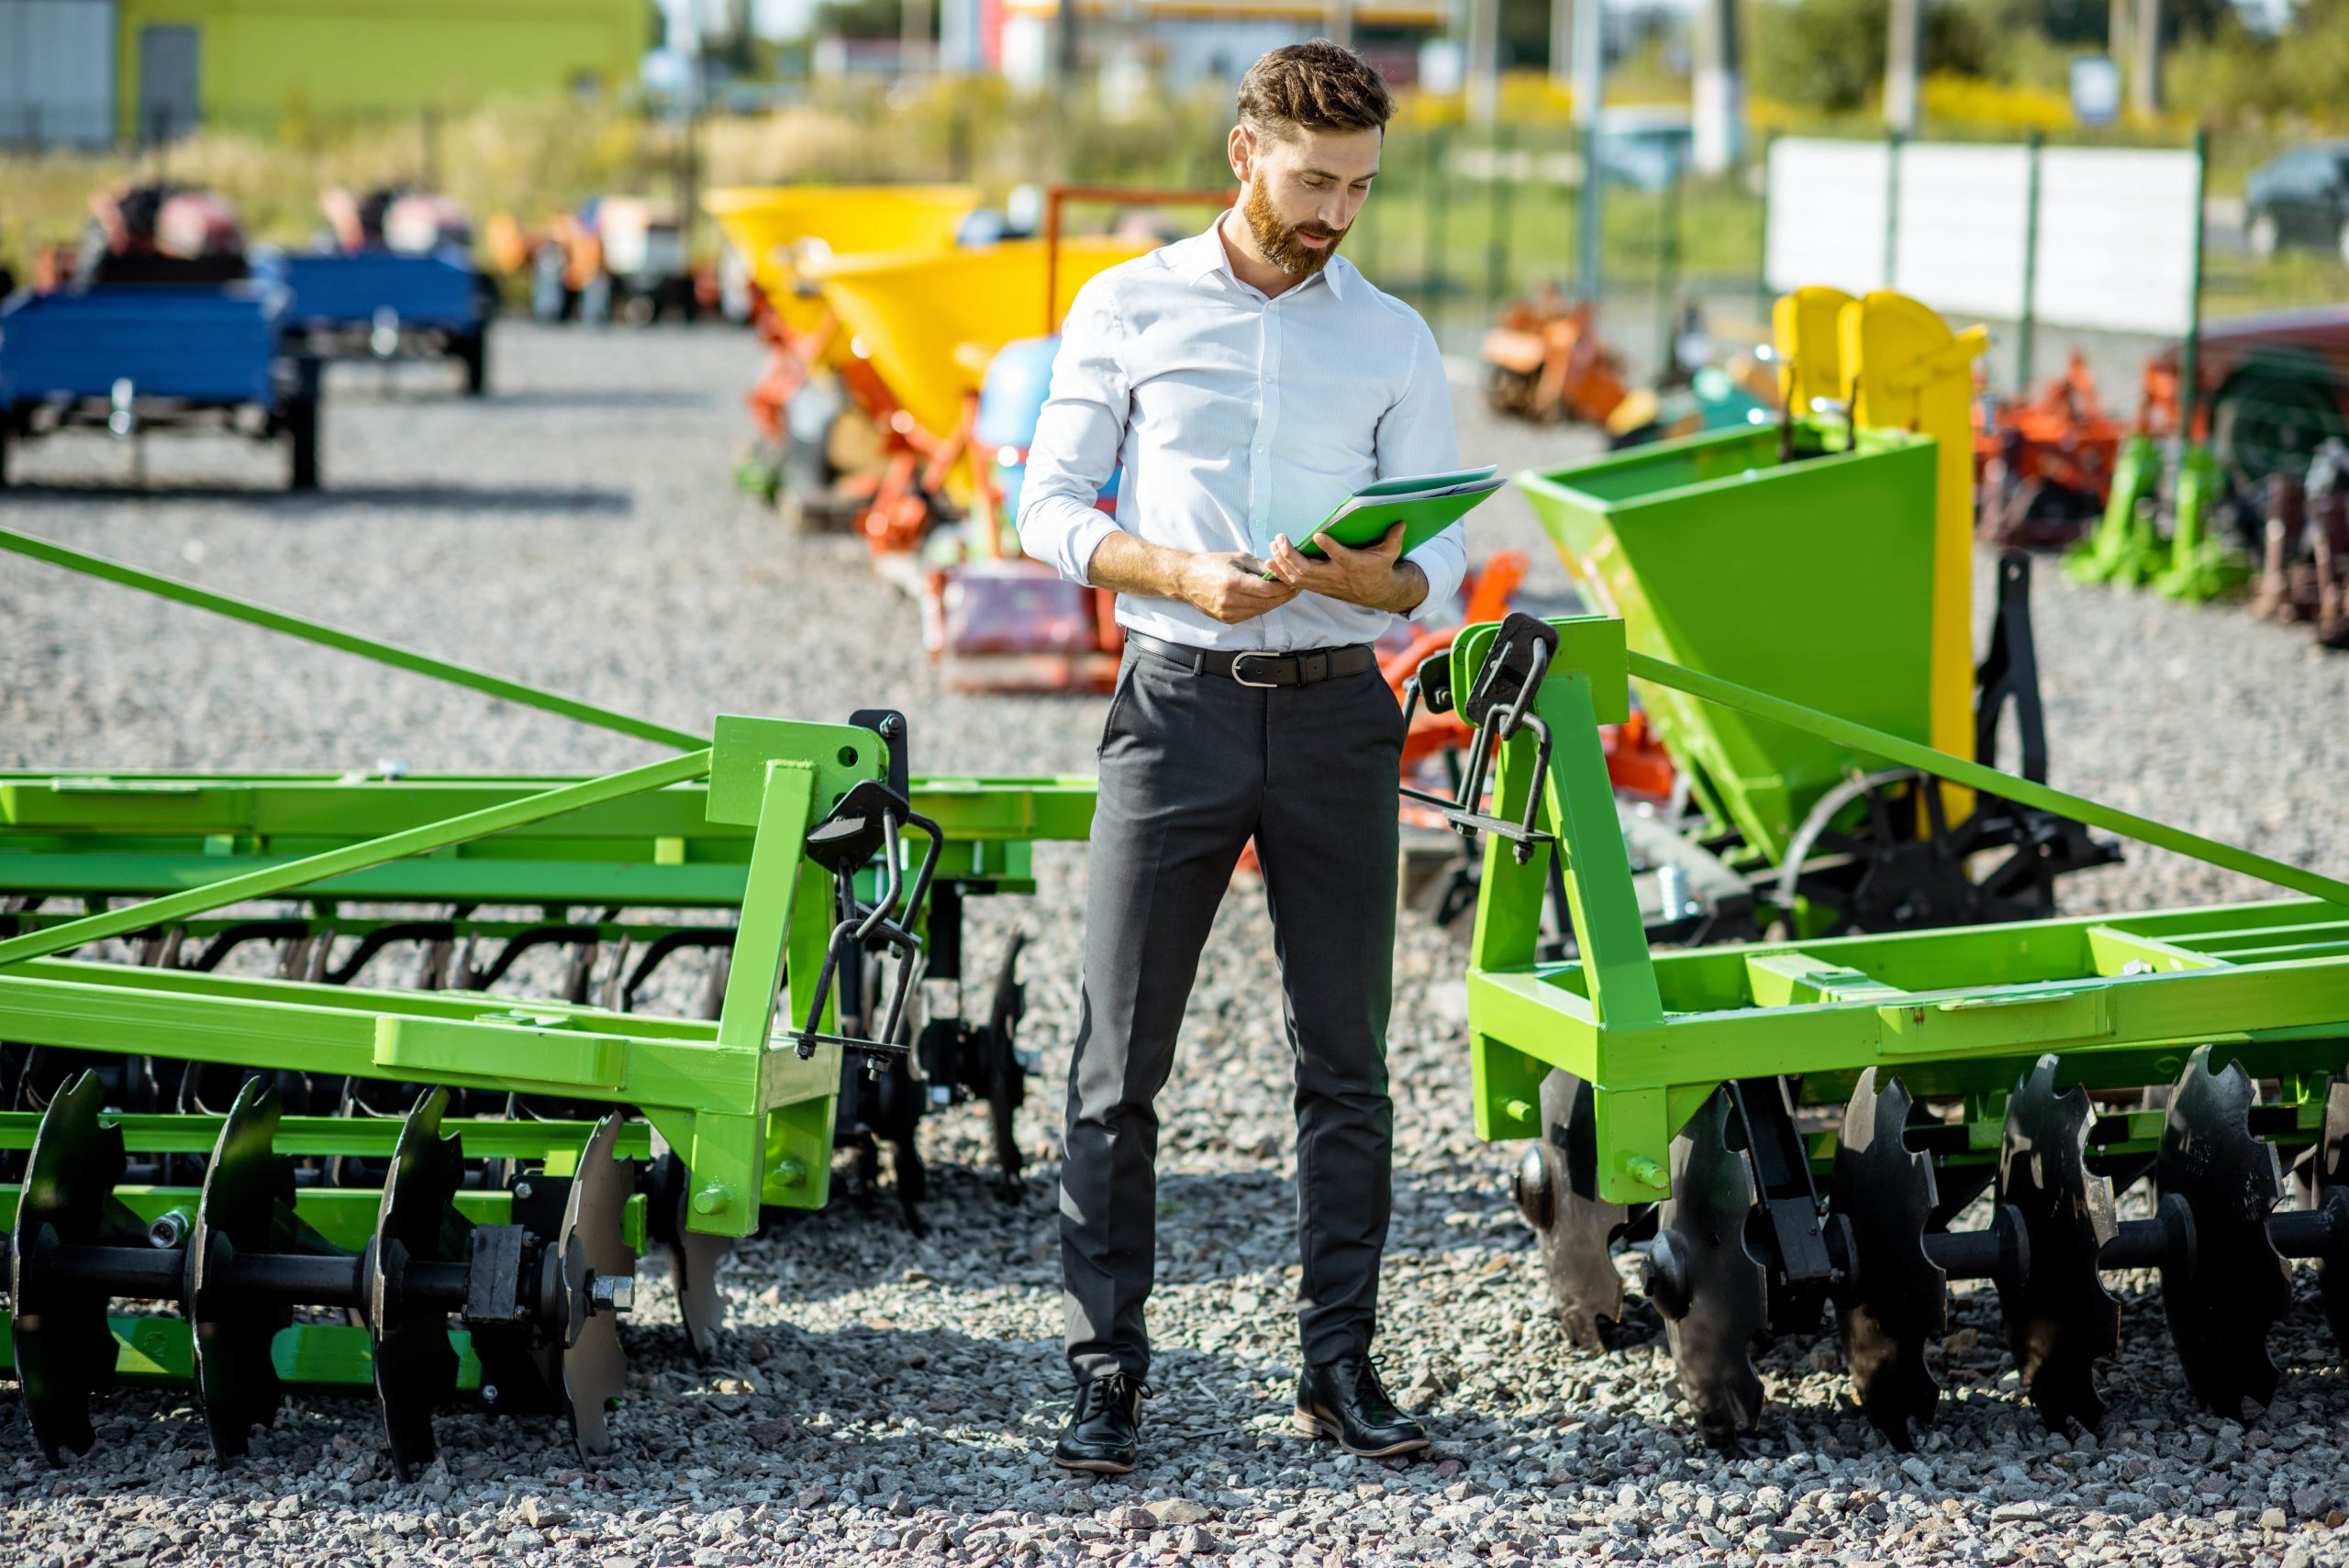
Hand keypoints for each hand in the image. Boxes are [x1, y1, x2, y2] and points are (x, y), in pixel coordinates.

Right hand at [1180, 551, 1299, 624]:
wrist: (1187, 579)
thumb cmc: (1211, 564)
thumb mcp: (1237, 558)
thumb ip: (1260, 566)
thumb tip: (1280, 571)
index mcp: (1233, 582)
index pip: (1267, 590)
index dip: (1284, 588)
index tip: (1293, 582)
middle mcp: (1230, 600)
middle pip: (1266, 603)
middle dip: (1283, 596)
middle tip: (1295, 588)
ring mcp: (1227, 612)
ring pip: (1260, 611)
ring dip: (1274, 603)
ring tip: (1284, 593)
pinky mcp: (1226, 619)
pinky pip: (1251, 614)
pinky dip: (1261, 607)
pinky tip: (1267, 599)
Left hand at [1266, 523, 1427, 612]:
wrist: (1376, 592)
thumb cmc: (1380, 566)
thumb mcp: (1391, 553)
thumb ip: (1394, 538)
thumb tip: (1402, 521)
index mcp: (1354, 565)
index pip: (1342, 557)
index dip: (1330, 547)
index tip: (1318, 535)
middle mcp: (1336, 576)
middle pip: (1308, 570)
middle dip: (1291, 555)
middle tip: (1280, 538)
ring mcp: (1324, 584)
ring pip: (1297, 577)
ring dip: (1281, 562)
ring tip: (1273, 544)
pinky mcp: (1317, 587)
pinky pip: (1294, 583)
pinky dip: (1280, 573)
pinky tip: (1269, 560)